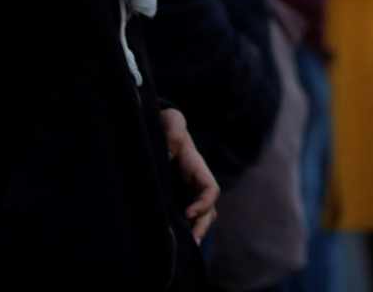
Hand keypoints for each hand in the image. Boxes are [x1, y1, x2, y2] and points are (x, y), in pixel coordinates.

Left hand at [160, 108, 218, 243]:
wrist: (161, 131)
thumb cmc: (169, 127)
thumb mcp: (172, 123)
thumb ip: (173, 129)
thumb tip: (170, 151)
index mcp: (198, 169)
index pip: (210, 189)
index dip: (203, 202)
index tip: (188, 212)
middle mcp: (197, 184)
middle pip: (209, 210)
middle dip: (202, 226)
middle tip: (191, 241)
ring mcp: (188, 193)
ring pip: (201, 218)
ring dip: (196, 232)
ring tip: (186, 248)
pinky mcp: (175, 200)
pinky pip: (185, 219)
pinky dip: (184, 230)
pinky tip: (173, 243)